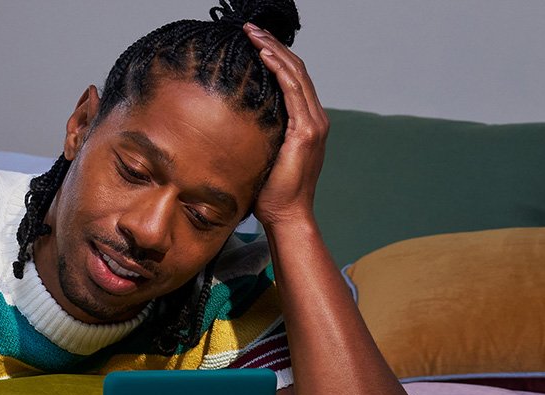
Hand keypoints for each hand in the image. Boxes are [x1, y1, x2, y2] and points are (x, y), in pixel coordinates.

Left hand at [243, 22, 329, 225]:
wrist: (286, 216)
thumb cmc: (271, 194)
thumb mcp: (262, 157)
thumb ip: (256, 138)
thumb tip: (229, 126)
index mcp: (306, 123)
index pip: (293, 80)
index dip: (276, 57)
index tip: (254, 42)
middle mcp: (315, 119)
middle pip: (296, 70)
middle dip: (273, 46)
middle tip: (251, 30)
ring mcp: (314, 124)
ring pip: (296, 75)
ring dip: (274, 51)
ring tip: (254, 35)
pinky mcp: (307, 132)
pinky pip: (294, 92)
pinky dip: (279, 70)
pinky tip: (264, 56)